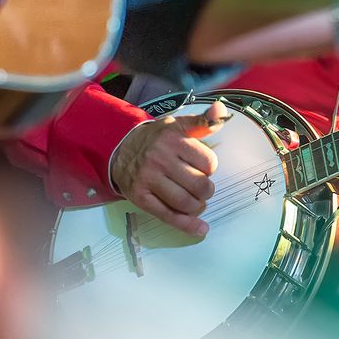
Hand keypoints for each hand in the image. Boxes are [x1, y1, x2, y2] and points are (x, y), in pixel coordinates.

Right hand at [111, 101, 229, 236]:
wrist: (118, 147)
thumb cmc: (156, 138)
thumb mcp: (178, 125)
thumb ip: (203, 121)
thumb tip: (220, 110)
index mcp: (173, 139)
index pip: (208, 163)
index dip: (210, 168)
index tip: (203, 168)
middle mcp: (160, 159)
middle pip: (199, 185)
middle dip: (207, 191)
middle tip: (203, 189)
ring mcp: (148, 179)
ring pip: (185, 202)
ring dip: (198, 207)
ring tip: (197, 202)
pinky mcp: (139, 197)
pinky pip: (167, 215)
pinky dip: (187, 225)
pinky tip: (200, 228)